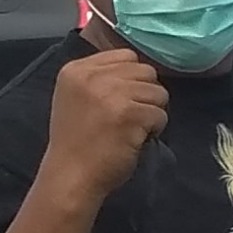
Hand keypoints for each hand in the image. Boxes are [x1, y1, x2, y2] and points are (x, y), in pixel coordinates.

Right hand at [41, 40, 168, 209]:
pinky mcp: (128, 114)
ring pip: (158, 91)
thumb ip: (102, 79)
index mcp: (76, 69)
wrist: (71, 176)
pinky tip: (135, 140)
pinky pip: (161, 114)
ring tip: (132, 129)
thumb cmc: (78, 142)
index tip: (123, 100)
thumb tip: (139, 71)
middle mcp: (92, 76)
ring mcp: (110, 93)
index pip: (126, 55)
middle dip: (146, 95)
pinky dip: (155, 129)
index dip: (133, 79)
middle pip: (146, 71)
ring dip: (152, 112)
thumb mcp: (78, 97)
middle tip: (131, 117)